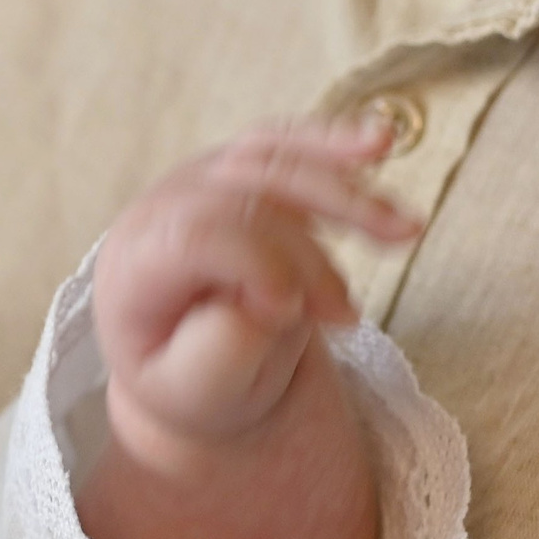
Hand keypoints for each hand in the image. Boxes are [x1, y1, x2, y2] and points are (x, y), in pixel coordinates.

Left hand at [93, 116, 417, 466]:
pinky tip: (379, 143)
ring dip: (346, 196)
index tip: (290, 312)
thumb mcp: (195, 395)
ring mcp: (199, 181)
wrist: (192, 357)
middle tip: (346, 318)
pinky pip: (288, 143)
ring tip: (406, 231)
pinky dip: (334, 143)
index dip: (252, 262)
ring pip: (274, 164)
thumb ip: (216, 360)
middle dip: (308, 259)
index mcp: (131, 269)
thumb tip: (255, 309)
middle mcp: (157, 211)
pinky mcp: (239, 167)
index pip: (191, 238)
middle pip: (244, 205)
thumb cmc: (192, 379)